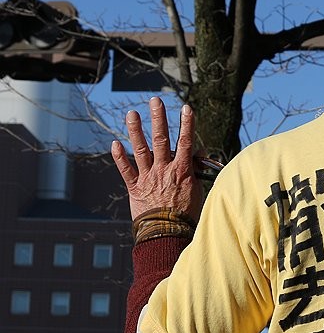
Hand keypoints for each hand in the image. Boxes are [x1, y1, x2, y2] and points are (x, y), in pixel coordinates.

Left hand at [111, 97, 203, 220]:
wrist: (168, 233)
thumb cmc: (187, 215)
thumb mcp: (199, 192)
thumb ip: (196, 172)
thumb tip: (197, 157)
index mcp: (182, 171)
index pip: (186, 142)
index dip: (187, 124)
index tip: (186, 108)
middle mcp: (164, 169)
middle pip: (162, 139)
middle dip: (159, 118)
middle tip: (155, 100)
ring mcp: (148, 177)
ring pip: (141, 149)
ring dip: (136, 130)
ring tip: (132, 114)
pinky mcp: (135, 188)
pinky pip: (126, 170)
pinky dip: (120, 157)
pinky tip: (115, 143)